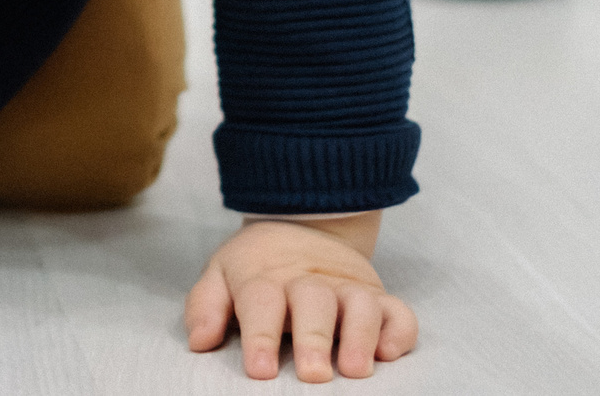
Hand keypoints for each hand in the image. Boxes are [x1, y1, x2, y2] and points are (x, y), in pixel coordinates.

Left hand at [184, 213, 416, 381]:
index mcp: (265, 276)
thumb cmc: (256, 267)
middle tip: (312, 375)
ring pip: (361, 305)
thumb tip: (199, 341)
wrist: (300, 224)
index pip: (261, 301)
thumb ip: (207, 306)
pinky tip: (389, 353)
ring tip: (354, 370)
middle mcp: (309, 281)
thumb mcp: (222, 276)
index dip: (261, 336)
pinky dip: (399, 331)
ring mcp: (348, 288)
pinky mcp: (379, 297)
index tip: (260, 370)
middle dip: (314, 339)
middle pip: (314, 302)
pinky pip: (399, 312)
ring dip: (360, 335)